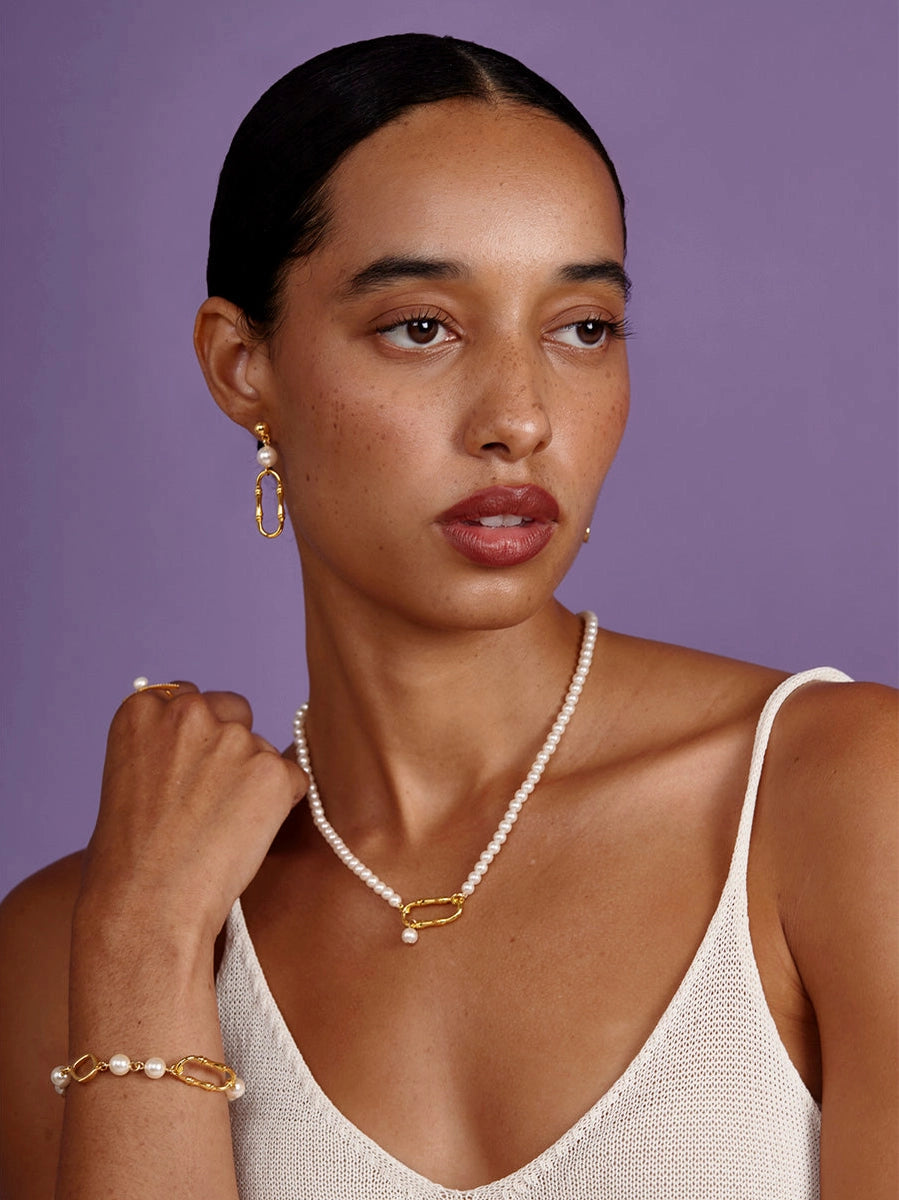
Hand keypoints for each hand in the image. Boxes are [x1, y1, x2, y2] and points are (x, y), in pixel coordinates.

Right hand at [78, 683, 306, 947]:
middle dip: (232, 744)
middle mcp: (189, 711)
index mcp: (143, 709)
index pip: (187, 697)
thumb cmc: (129, 858)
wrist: (147, 905)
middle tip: (216, 799)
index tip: (188, 770)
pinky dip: (280, 806)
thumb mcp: (128, 779)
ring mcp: (234, 738)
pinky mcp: (271, 769)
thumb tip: (207, 739)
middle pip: (233, 709)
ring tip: (221, 830)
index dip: (194, 736)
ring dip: (254, 781)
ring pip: (262, 749)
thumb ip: (164, 746)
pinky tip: (245, 838)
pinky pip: (291, 779)